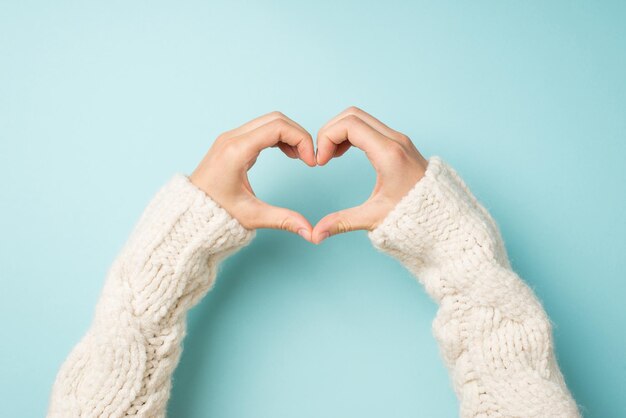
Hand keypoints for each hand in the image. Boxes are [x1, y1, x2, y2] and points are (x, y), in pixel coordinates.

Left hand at [190, 111, 315, 241]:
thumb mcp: (252, 217)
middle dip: (298, 135)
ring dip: (289, 135)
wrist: (188, 214)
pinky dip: (278, 137)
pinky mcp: (232, 142)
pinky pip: (261, 129)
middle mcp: (232, 138)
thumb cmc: (214, 214)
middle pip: (276, 119)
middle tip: (309, 158)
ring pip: (269, 121)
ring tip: (301, 157)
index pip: (278, 127)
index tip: (311, 161)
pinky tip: (288, 154)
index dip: (301, 139)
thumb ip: (284, 220)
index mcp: (236, 150)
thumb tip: (311, 233)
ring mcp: (231, 138)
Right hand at [311, 107, 428, 243]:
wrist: (444, 218)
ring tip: (330, 156)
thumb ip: (342, 222)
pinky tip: (343, 153)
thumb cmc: (415, 217)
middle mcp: (395, 140)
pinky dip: (351, 134)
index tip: (321, 161)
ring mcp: (398, 140)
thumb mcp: (375, 218)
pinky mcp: (399, 144)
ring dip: (340, 131)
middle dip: (330, 131)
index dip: (327, 137)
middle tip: (322, 156)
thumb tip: (316, 234)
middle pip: (352, 115)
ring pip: (361, 118)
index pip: (349, 124)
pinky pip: (369, 127)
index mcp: (389, 153)